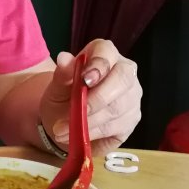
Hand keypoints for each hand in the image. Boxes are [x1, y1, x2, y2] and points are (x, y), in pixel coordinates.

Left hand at [38, 40, 141, 156]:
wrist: (64, 119)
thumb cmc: (63, 96)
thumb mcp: (56, 86)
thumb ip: (61, 74)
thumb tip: (63, 58)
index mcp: (105, 53)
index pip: (108, 53)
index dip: (98, 65)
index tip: (84, 80)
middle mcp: (125, 72)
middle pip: (122, 80)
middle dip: (97, 99)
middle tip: (73, 113)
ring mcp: (132, 96)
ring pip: (118, 108)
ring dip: (89, 122)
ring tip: (62, 130)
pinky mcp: (132, 119)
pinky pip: (116, 128)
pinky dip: (94, 133)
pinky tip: (78, 135)